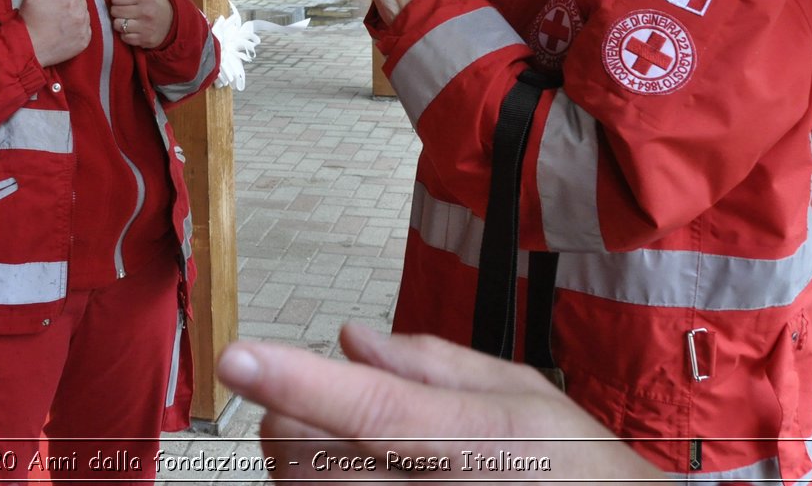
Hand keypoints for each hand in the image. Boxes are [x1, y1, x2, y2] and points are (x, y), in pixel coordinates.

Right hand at [19, 0, 90, 66]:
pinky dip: (78, 31)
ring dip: (76, 16)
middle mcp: (81, 14)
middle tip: (54, 13)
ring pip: (85, 15)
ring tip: (59, 24)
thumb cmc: (29, 21)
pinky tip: (64, 34)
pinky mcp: (84, 43)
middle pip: (82, 1)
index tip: (53, 2)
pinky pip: (87, 30)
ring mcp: (84, 30)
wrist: (27, 49)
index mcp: (70, 0)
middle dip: (71, 4)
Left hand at [108, 0, 173, 49]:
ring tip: (127, 18)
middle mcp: (145, 12)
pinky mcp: (143, 41)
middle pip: (115, 12)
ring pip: (118, 26)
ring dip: (120, 23)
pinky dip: (126, 35)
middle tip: (124, 8)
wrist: (175, 23)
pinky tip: (132, 29)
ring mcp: (144, 28)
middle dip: (117, 10)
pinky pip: (124, 38)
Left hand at [217, 324, 664, 481]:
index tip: (237, 357)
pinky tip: (357, 473)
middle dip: (291, 419)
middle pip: (310, 456)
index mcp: (473, 439)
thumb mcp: (524, 395)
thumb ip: (431, 363)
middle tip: (314, 406)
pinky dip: (317, 484)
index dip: (294, 381)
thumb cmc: (575, 469)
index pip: (367, 407)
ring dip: (300, 462)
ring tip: (345, 449)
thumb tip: (351, 339)